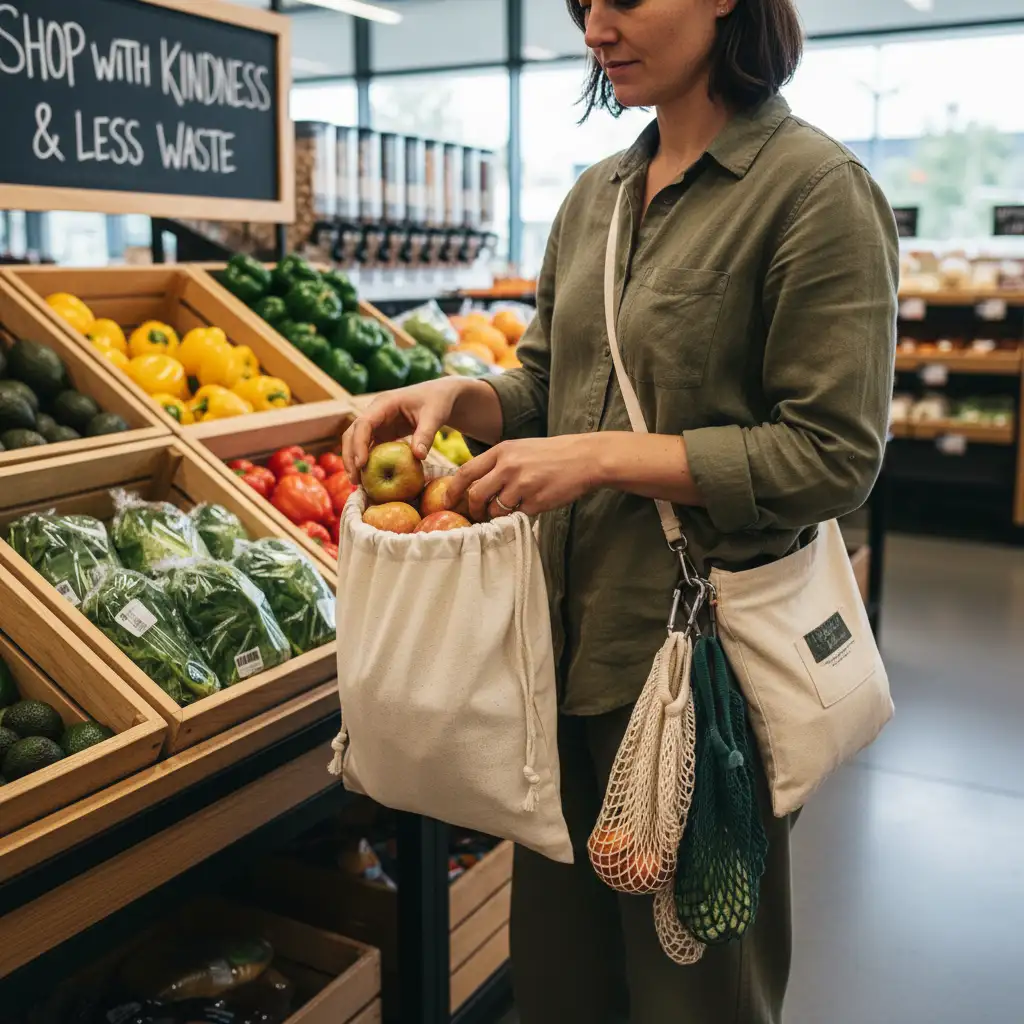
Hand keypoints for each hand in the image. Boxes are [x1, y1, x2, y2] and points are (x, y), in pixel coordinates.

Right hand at [342, 378, 462, 480]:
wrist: (439, 396)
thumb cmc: (437, 402)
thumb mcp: (434, 416)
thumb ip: (426, 435)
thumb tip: (419, 457)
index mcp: (385, 404)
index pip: (364, 423)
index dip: (359, 443)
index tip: (362, 465)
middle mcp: (375, 412)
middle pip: (353, 433)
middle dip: (350, 456)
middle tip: (355, 480)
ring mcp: (377, 423)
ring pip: (356, 441)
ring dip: (354, 461)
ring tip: (358, 484)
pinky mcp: (382, 432)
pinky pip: (369, 447)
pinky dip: (366, 461)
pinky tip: (368, 479)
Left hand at [447, 435, 601, 521]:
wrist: (584, 458)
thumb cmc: (551, 454)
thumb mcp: (519, 449)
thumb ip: (496, 464)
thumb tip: (472, 486)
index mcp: (501, 451)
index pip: (465, 472)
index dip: (452, 490)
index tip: (446, 501)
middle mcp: (508, 467)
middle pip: (475, 494)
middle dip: (471, 509)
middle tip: (473, 514)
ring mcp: (522, 485)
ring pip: (494, 509)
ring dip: (494, 515)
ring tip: (504, 510)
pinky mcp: (535, 502)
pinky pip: (517, 515)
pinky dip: (518, 514)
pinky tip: (529, 505)